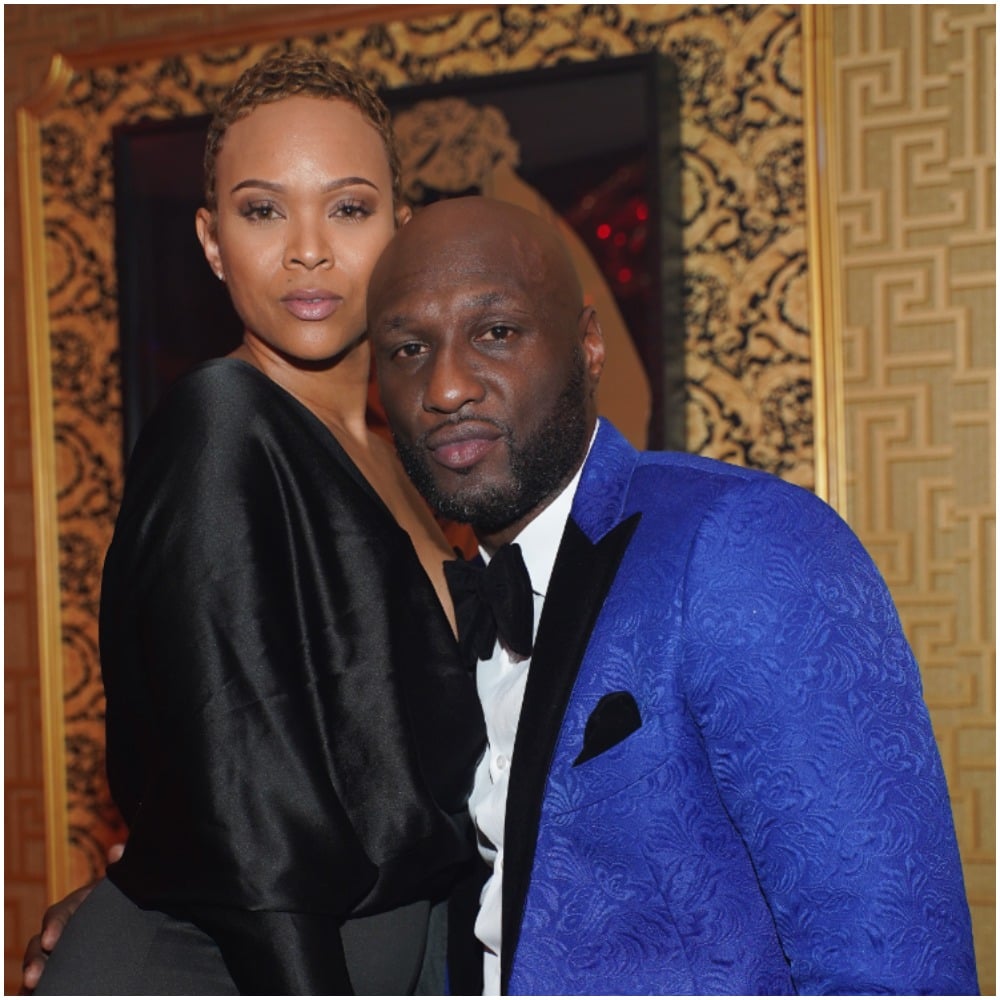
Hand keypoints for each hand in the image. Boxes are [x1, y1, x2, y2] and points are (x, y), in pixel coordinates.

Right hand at [20, 842, 124, 993]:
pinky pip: (48, 978)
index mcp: (74, 907)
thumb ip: (120, 868)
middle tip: (33, 977)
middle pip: (40, 944)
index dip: (54, 926)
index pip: (59, 914)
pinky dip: (39, 988)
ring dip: (34, 974)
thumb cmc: (120, 897)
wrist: (126, 913)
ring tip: (32, 989)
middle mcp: (61, 929)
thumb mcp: (121, 884)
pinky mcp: (62, 966)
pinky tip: (37, 995)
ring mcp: (60, 949)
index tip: (52, 941)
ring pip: (39, 963)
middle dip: (35, 960)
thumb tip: (119, 851)